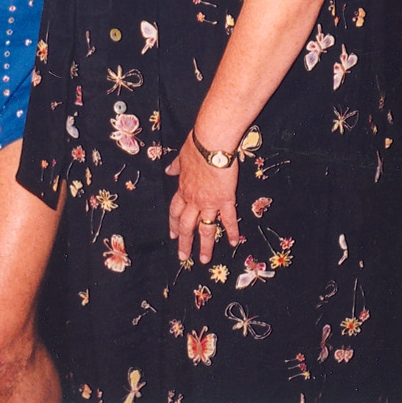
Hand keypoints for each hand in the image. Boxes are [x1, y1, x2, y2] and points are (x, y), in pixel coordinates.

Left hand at [165, 133, 239, 263]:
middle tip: (183, 256)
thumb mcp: (182, 156)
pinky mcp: (225, 199)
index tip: (172, 234)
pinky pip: (228, 219)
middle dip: (184, 242)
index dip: (173, 223)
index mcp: (183, 188)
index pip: (175, 210)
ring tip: (204, 259)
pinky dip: (231, 231)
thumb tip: (169, 170)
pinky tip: (232, 243)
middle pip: (186, 225)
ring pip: (205, 228)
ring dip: (204, 245)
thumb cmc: (197, 146)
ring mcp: (209, 201)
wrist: (211, 143)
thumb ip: (176, 166)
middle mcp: (194, 199)